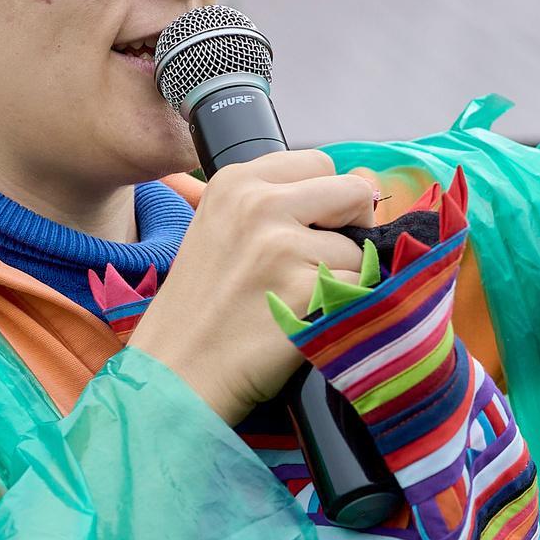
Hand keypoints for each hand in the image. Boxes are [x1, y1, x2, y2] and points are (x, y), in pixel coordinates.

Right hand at [127, 150, 376, 423]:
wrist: (176, 376)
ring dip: (342, 278)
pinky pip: (361, 288)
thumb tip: (363, 187)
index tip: (315, 230)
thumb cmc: (202, 312)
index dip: (330, 200)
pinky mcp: (305, 289)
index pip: (321, 163)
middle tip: (319, 266)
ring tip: (295, 303)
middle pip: (353, 191)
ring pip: (359, 248)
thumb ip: (276, 202)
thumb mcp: (221, 230)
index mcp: (235, 181)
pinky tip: (305, 323)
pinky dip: (345, 309)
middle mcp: (258, 203)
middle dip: (352, 228)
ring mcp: (282, 245)